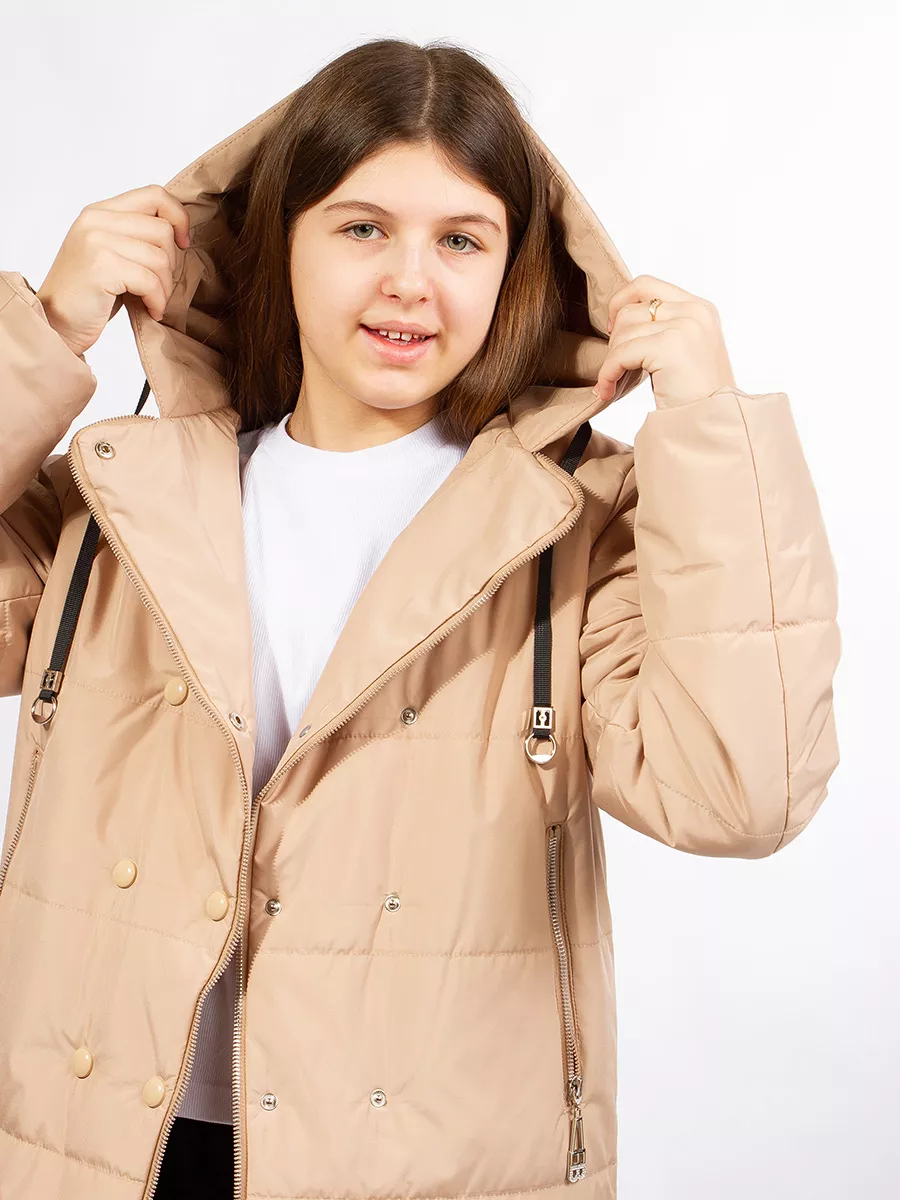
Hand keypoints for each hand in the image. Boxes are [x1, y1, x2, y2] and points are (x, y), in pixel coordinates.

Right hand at [35, 183, 191, 358]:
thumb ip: (136, 236)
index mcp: (100, 211)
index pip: (155, 194)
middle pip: (162, 229)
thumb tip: (180, 233)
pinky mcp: (101, 267)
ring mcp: (97, 241)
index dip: (178, 217)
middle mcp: (96, 220)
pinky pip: (150, 281)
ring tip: (154, 301)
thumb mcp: (112, 254)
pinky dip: (157, 301)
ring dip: (165, 287)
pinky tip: (151, 310)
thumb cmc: (89, 294)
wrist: (56, 322)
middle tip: (160, 286)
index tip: (183, 243)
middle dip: (171, 264)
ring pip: (160, 256)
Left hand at [593, 274, 737, 409]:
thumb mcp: (686, 351)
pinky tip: (607, 391)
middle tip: (616, 366)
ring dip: (611, 360)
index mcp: (700, 308)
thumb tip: (620, 318)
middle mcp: (695, 311)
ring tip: (612, 383)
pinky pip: (621, 353)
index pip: (646, 284)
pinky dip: (607, 373)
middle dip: (614, 340)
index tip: (612, 330)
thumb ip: (664, 328)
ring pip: (623, 331)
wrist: (713, 424)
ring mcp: (685, 326)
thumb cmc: (696, 397)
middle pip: (630, 309)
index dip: (620, 302)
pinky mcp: (671, 346)